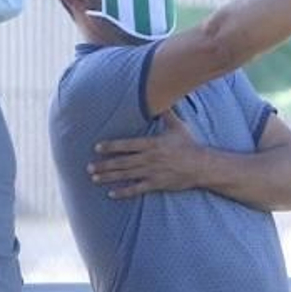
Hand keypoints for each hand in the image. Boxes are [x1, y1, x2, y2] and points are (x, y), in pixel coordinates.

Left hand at [87, 111, 206, 199]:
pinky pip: (137, 189)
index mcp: (152, 144)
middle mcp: (149, 159)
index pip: (126, 145)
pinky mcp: (156, 184)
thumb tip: (162, 97)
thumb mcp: (178, 127)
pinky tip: (111, 193)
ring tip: (95, 178)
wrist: (201, 166)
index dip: (111, 146)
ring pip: (126, 175)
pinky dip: (124, 192)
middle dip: (104, 164)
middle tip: (89, 167)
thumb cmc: (189, 145)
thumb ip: (166, 113)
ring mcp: (152, 172)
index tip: (97, 148)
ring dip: (109, 177)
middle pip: (122, 162)